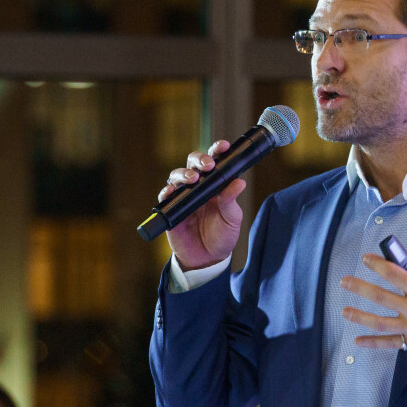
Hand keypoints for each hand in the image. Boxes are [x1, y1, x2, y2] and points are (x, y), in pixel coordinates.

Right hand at [159, 140, 246, 269]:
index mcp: (216, 184)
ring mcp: (183, 196)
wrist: (208, 260)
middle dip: (199, 160)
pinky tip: (172, 192)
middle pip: (193, 163)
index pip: (215, 161)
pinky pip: (166, 197)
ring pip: (177, 176)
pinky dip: (167, 192)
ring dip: (183, 174)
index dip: (217, 150)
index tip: (224, 146)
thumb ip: (231, 200)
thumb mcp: (232, 219)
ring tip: (192, 179)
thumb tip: (240, 182)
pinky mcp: (171, 209)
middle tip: (207, 166)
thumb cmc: (222, 236)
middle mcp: (198, 186)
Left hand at [340, 254, 406, 360]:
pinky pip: (391, 343)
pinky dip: (373, 343)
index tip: (366, 259)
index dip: (377, 265)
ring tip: (345, 311)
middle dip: (359, 287)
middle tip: (345, 282)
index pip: (394, 274)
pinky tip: (359, 341)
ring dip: (360, 316)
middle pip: (380, 296)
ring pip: (379, 321)